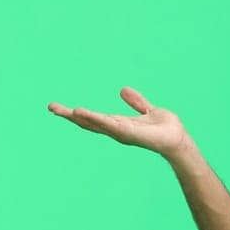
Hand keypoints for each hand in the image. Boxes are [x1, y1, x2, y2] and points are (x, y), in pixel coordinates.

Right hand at [47, 87, 192, 160]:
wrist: (178, 139)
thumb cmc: (165, 129)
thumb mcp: (147, 110)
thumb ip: (136, 102)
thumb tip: (123, 90)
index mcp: (117, 124)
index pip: (93, 118)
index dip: (76, 113)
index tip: (59, 107)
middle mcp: (116, 130)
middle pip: (88, 122)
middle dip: (69, 116)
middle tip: (51, 107)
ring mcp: (121, 133)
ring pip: (97, 124)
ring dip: (81, 118)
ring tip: (66, 110)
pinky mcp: (128, 134)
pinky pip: (110, 125)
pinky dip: (96, 119)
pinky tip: (83, 113)